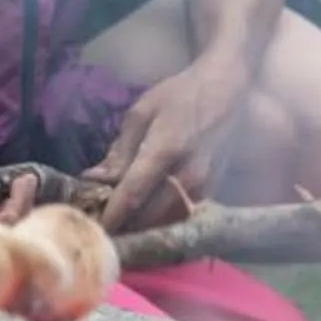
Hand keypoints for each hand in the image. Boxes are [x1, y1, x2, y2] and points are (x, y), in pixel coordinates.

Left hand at [88, 57, 250, 229]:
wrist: (226, 91)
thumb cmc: (179, 96)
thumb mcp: (141, 113)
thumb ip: (120, 151)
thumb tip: (94, 179)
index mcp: (165, 150)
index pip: (133, 194)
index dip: (112, 216)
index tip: (93, 229)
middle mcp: (188, 175)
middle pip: (150, 216)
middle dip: (124, 225)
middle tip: (102, 226)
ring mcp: (205, 186)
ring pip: (167, 221)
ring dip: (143, 226)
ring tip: (121, 223)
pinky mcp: (214, 191)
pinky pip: (182, 214)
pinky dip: (162, 219)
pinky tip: (146, 214)